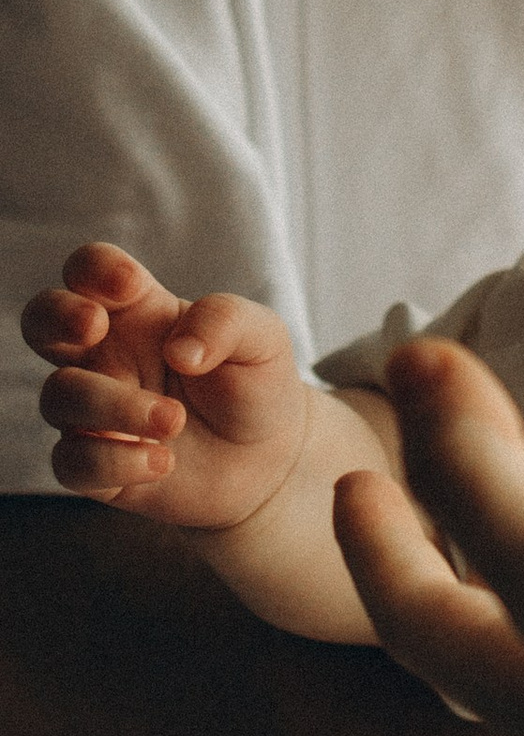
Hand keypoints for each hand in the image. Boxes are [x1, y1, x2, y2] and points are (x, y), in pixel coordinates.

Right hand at [25, 243, 308, 522]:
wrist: (271, 460)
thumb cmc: (256, 385)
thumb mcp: (262, 338)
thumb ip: (224, 322)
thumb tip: (178, 351)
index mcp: (138, 313)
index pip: (89, 271)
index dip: (96, 269)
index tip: (132, 285)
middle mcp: (105, 357)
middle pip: (41, 320)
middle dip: (56, 316)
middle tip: (95, 326)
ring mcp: (95, 412)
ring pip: (59, 396)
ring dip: (114, 405)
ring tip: (175, 421)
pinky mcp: (98, 467)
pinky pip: (71, 462)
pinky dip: (113, 462)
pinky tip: (163, 461)